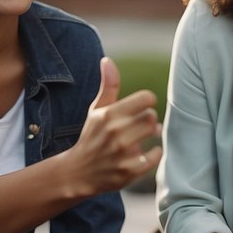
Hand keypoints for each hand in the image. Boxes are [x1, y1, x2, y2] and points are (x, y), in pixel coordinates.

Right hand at [66, 57, 161, 195]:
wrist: (77, 173)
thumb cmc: (91, 136)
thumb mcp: (96, 110)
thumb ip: (108, 86)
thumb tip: (107, 60)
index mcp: (108, 114)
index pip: (145, 98)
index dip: (147, 101)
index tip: (142, 106)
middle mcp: (115, 132)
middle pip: (151, 116)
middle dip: (150, 118)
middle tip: (143, 123)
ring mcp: (122, 153)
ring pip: (153, 133)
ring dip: (153, 134)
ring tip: (146, 135)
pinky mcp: (128, 171)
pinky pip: (154, 157)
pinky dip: (155, 153)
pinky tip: (147, 152)